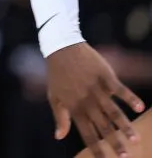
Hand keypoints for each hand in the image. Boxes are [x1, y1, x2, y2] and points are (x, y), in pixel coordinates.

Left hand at [47, 42, 144, 156]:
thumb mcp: (54, 96)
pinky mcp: (104, 76)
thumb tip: (58, 137)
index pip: (87, 133)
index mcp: (74, 108)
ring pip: (112, 111)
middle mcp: (86, 101)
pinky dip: (129, 97)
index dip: (97, 148)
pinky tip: (140, 107)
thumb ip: (60, 118)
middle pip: (102, 126)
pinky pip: (119, 88)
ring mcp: (96, 88)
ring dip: (124, 126)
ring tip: (135, 139)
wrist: (61, 47)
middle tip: (126, 156)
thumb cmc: (57, 74)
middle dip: (114, 143)